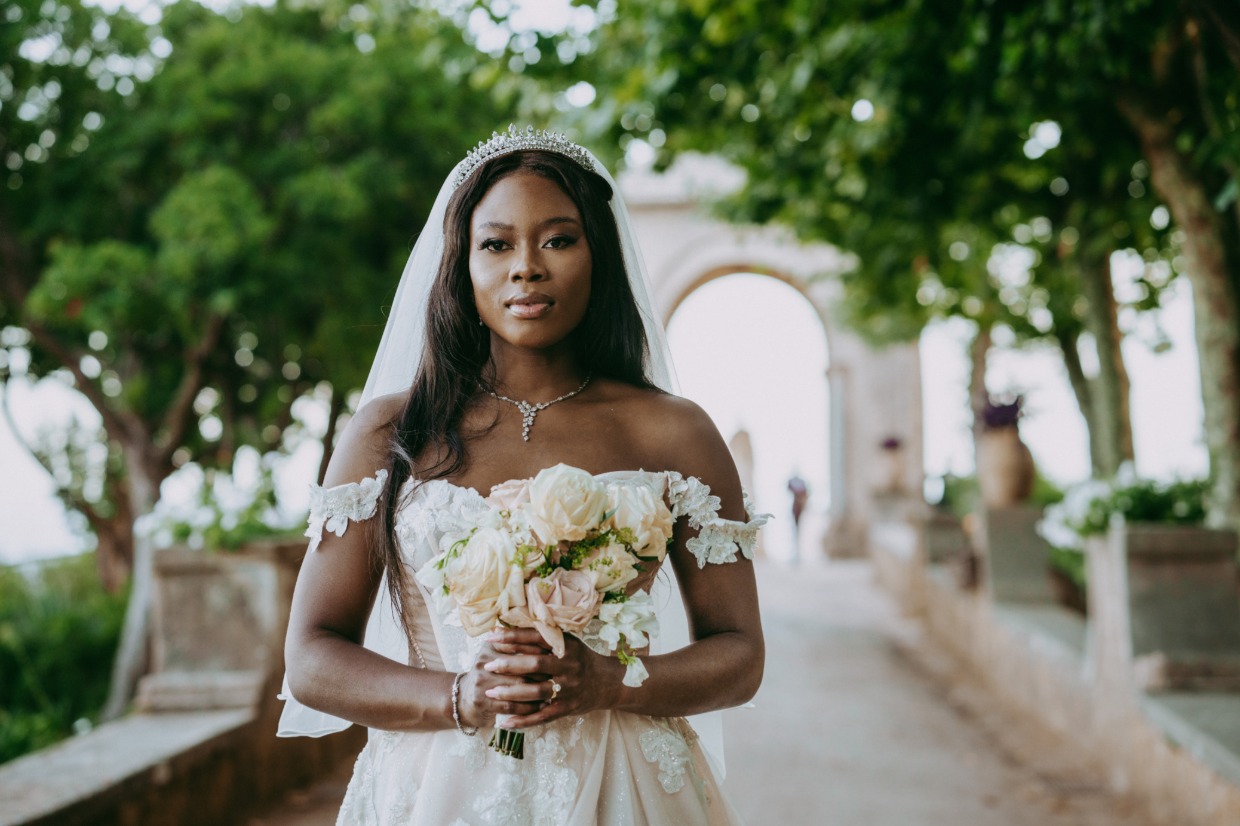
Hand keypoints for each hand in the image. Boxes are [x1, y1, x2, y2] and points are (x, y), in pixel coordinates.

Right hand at [454, 632, 551, 729]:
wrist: (465, 699)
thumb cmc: (491, 674)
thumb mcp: (499, 655)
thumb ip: (517, 644)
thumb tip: (545, 633)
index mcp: (491, 646)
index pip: (519, 645)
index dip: (538, 651)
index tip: (555, 656)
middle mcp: (484, 662)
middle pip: (520, 666)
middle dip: (540, 673)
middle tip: (558, 676)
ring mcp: (480, 682)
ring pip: (516, 687)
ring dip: (536, 692)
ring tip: (552, 693)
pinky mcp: (481, 701)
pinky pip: (510, 705)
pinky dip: (526, 707)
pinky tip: (539, 708)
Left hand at [480, 628, 624, 728]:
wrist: (608, 683)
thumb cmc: (579, 659)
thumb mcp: (568, 643)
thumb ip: (543, 637)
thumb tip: (507, 629)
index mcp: (565, 646)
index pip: (535, 638)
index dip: (512, 636)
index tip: (491, 636)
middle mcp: (568, 666)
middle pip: (535, 664)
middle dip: (509, 665)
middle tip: (488, 665)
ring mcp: (568, 689)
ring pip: (536, 692)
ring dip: (511, 693)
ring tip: (490, 692)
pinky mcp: (566, 708)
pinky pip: (542, 716)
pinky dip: (522, 721)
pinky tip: (504, 722)